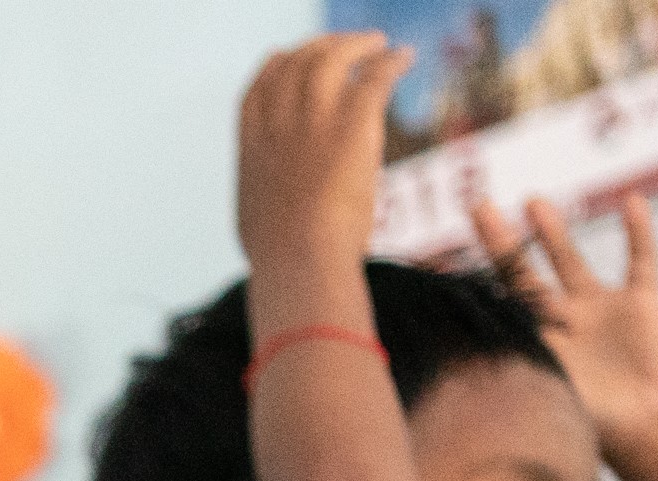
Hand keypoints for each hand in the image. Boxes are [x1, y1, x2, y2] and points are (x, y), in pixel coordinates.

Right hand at [234, 34, 411, 278]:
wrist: (300, 259)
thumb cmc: (282, 259)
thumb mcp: (256, 223)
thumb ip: (264, 203)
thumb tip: (266, 223)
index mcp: (252, 146)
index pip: (259, 89)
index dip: (276, 68)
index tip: (290, 59)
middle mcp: (278, 122)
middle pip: (296, 63)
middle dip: (319, 47)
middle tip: (345, 48)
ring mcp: (312, 117)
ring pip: (332, 56)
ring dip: (356, 44)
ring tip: (377, 44)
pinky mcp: (351, 119)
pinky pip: (376, 75)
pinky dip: (392, 61)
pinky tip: (404, 59)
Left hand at [471, 192, 657, 459]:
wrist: (652, 435)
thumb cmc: (596, 428)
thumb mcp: (546, 392)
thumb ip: (511, 369)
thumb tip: (457, 359)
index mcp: (534, 350)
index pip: (497, 307)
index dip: (474, 281)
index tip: (443, 258)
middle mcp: (562, 327)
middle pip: (525, 275)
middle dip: (502, 243)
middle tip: (477, 207)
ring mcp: (600, 314)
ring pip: (571, 263)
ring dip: (554, 232)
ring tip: (531, 202)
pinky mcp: (642, 306)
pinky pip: (642, 261)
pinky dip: (638, 233)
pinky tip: (630, 201)